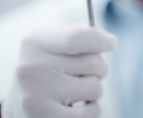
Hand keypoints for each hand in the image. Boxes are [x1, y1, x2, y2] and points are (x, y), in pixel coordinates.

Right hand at [2, 26, 117, 117]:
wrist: (25, 102)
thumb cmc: (52, 68)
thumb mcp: (59, 45)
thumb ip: (84, 37)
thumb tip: (110, 41)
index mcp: (36, 42)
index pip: (75, 38)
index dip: (100, 41)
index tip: (112, 43)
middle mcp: (30, 67)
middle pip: (92, 63)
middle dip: (99, 69)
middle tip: (83, 74)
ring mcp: (35, 95)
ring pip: (94, 88)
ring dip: (94, 91)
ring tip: (76, 91)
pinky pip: (89, 113)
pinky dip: (92, 110)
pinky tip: (78, 107)